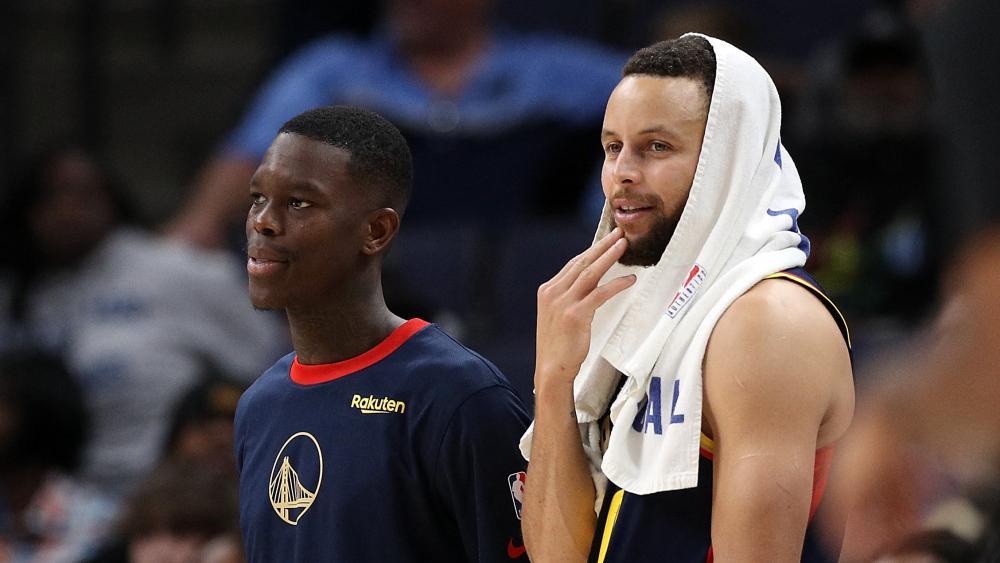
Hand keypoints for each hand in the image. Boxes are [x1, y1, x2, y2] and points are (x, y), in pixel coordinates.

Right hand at [535, 227, 635, 389]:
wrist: (551, 368)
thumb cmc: (558, 345)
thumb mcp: (557, 316)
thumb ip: (568, 298)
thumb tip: (589, 285)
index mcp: (548, 290)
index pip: (573, 264)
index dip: (592, 250)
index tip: (607, 240)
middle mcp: (553, 292)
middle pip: (582, 262)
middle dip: (602, 246)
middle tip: (619, 233)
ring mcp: (562, 302)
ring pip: (590, 272)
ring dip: (609, 256)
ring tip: (624, 244)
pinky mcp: (575, 314)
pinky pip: (600, 293)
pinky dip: (616, 284)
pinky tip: (630, 279)